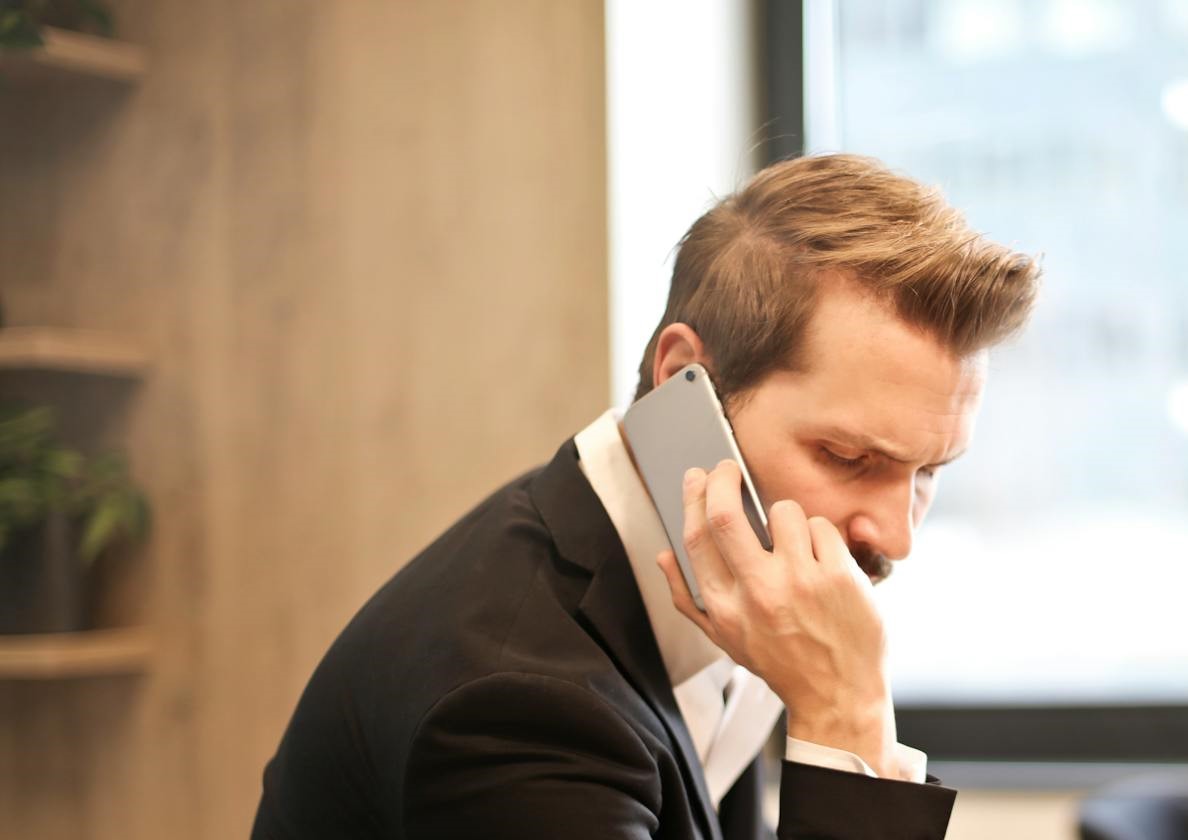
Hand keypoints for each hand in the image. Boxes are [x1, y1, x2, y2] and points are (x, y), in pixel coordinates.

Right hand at [656, 460, 898, 777]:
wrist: (838, 695)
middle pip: (726, 515)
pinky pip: (822, 527)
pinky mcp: (838, 576)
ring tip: (793, 541)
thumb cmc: (779, 662)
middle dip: (723, 479)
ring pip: (784, 512)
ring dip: (786, 516)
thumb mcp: (724, 637)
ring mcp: (800, 582)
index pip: (697, 538)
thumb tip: (662, 555)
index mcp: (724, 607)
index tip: (698, 476)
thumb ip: (687, 597)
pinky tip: (822, 560)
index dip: (694, 497)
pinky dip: (820, 536)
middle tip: (728, 467)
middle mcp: (757, 593)